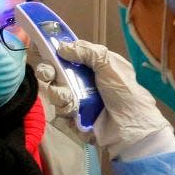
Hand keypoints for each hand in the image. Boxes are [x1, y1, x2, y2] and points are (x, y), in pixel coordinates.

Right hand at [54, 40, 174, 160]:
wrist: (129, 127)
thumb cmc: (124, 92)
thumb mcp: (110, 65)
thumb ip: (87, 52)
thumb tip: (62, 47)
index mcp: (93, 66)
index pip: (69, 55)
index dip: (56, 52)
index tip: (44, 48)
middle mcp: (82, 81)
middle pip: (55, 73)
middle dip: (47, 71)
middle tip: (48, 73)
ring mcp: (76, 100)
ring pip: (54, 92)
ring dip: (59, 93)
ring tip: (70, 97)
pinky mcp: (72, 118)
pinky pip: (60, 110)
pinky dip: (66, 108)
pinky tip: (75, 110)